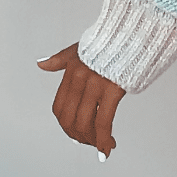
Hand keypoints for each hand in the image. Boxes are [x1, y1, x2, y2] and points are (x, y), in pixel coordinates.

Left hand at [38, 43, 125, 157]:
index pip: (60, 108)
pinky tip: (108, 147)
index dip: (66, 125)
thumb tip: (41, 64)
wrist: (135, 29)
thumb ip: (60, 60)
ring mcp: (96, 84)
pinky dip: (104, 140)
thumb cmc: (110, 39)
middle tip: (90, 142)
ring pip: (85, 124)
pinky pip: (104, 121)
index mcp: (71, 71)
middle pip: (70, 119)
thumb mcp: (80, 47)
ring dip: (92, 141)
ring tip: (102, 146)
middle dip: (78, 136)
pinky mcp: (113, 89)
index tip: (76, 132)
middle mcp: (80, 79)